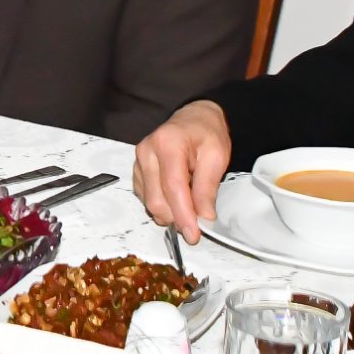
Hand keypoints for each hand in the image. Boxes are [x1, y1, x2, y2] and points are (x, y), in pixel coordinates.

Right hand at [130, 100, 232, 234]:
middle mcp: (147, 152)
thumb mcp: (217, 155)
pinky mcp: (137, 171)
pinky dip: (163, 204)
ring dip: (170, 212)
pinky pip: (146, 198)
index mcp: (168, 143)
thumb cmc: (205, 132)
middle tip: (197, 223)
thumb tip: (203, 216)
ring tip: (190, 201)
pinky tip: (177, 196)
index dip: (183, 215)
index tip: (193, 234)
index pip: (173, 187)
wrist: (194, 118)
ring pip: (149, 202)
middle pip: (156, 199)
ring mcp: (139, 162)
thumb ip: (207, 187)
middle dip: (176, 218)